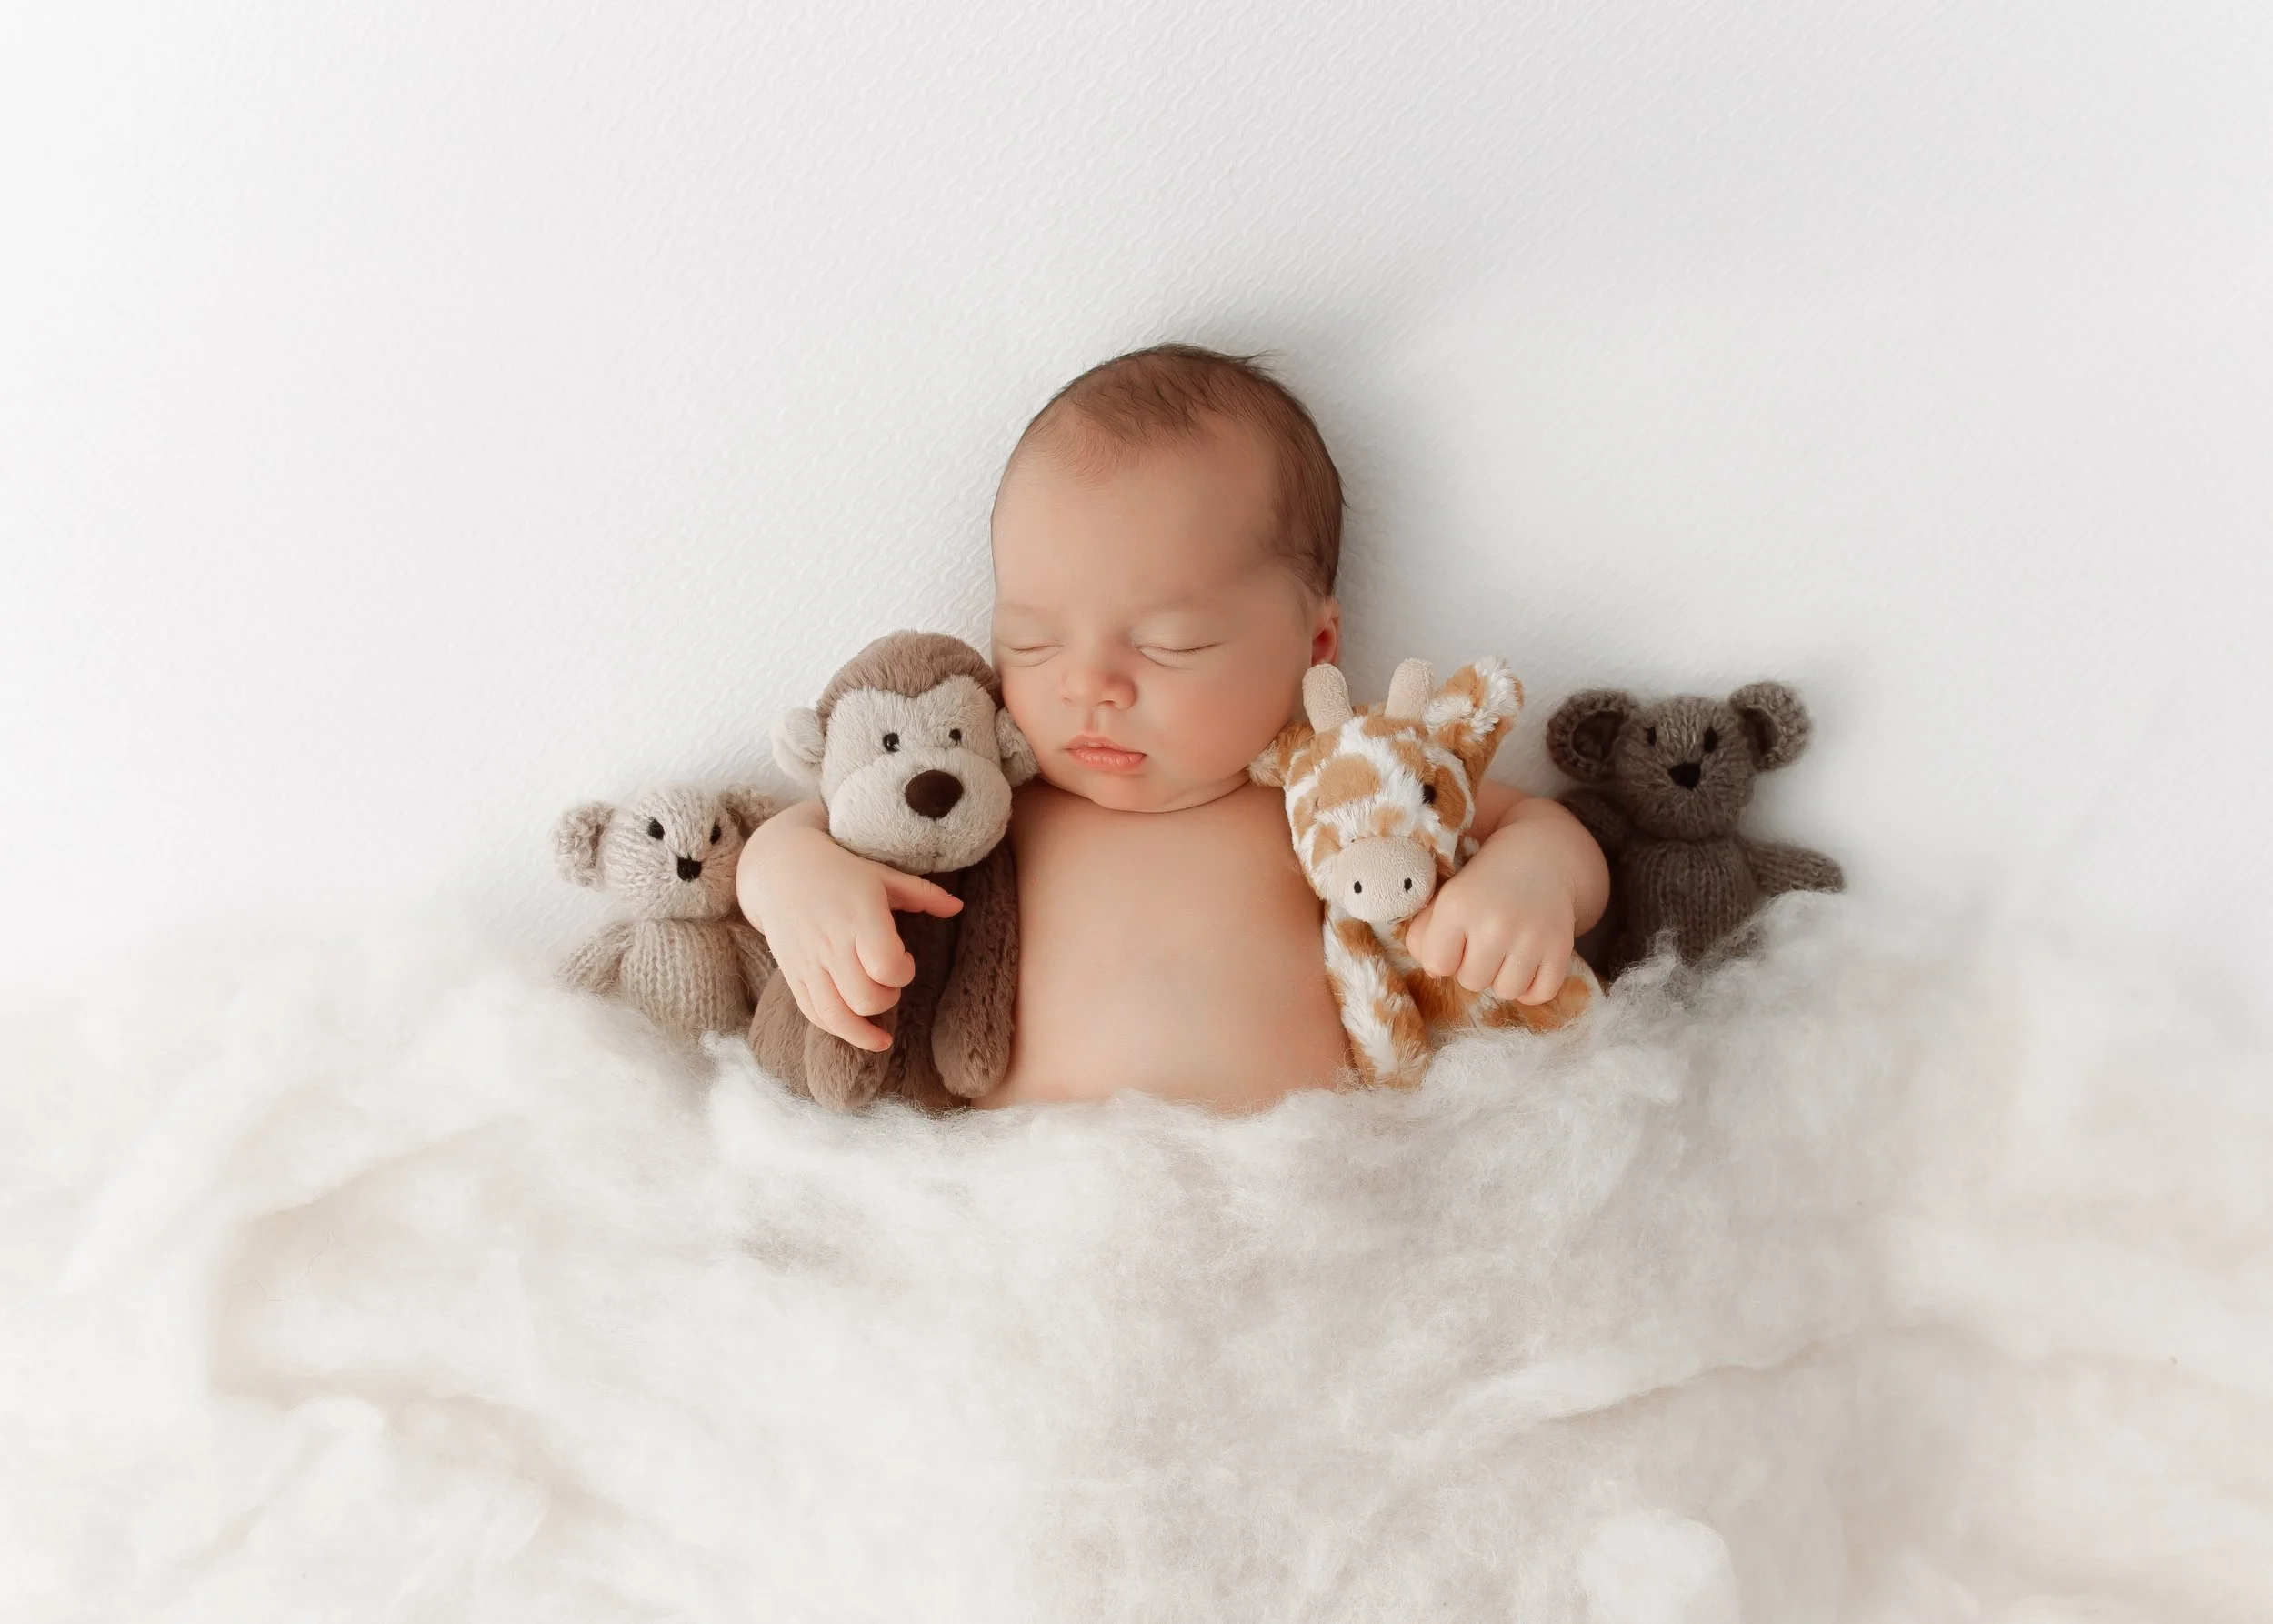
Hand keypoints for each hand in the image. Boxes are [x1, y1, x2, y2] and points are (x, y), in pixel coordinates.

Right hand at [736, 804, 962, 1050]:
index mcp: (859, 916)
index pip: (886, 966)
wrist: (780, 868)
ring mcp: (809, 962)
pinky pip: (814, 1014)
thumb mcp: (883, 875)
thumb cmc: (841, 871)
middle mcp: (832, 943)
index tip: (905, 959)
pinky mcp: (793, 974)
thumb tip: (959, 908)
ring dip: (864, 1029)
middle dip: (887, 999)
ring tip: (879, 1030)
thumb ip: (924, 894)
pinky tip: (856, 1030)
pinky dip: (837, 1029)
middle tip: (889, 982)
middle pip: (865, 998)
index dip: (903, 972)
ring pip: (837, 1016)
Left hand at [1402, 844, 1577, 1004]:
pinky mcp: (1560, 948)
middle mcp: (1495, 923)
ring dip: (1503, 978)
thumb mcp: (1446, 898)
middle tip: (1484, 942)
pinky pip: (1541, 994)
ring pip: (1506, 991)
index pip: (1437, 965)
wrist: (1540, 859)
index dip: (1444, 957)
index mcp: (1458, 906)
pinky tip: (1527, 964)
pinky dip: (1533, 987)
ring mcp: (1531, 937)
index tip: (1457, 940)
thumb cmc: (1484, 885)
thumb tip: (1434, 973)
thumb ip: (1423, 935)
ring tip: (1506, 951)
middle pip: (1472, 982)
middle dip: (1474, 967)